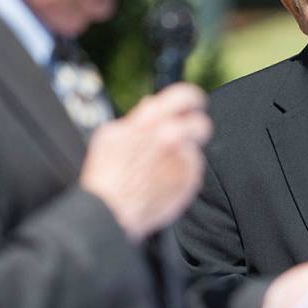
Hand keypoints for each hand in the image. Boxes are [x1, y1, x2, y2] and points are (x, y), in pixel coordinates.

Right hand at [80, 83, 211, 240]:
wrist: (110, 212)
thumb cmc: (105, 175)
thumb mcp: (110, 135)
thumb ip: (136, 117)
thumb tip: (150, 104)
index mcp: (151, 121)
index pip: (185, 95)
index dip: (191, 99)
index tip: (193, 105)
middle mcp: (172, 137)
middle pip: (202, 124)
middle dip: (194, 129)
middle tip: (184, 137)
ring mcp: (183, 160)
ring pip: (192, 153)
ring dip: (179, 158)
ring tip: (154, 173)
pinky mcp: (189, 181)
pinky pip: (190, 173)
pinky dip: (178, 177)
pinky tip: (158, 185)